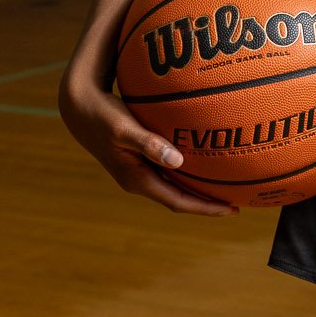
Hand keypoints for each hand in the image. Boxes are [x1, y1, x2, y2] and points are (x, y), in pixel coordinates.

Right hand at [58, 72, 239, 216]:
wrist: (78, 107)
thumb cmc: (102, 115)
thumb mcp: (123, 128)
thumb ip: (149, 144)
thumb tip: (178, 162)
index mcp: (136, 179)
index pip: (177, 202)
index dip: (205, 208)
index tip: (231, 209)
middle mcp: (138, 180)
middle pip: (179, 199)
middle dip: (206, 204)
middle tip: (237, 203)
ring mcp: (138, 170)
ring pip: (174, 186)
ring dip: (197, 189)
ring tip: (225, 186)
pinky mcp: (138, 159)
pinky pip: (169, 171)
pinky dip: (188, 171)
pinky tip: (203, 160)